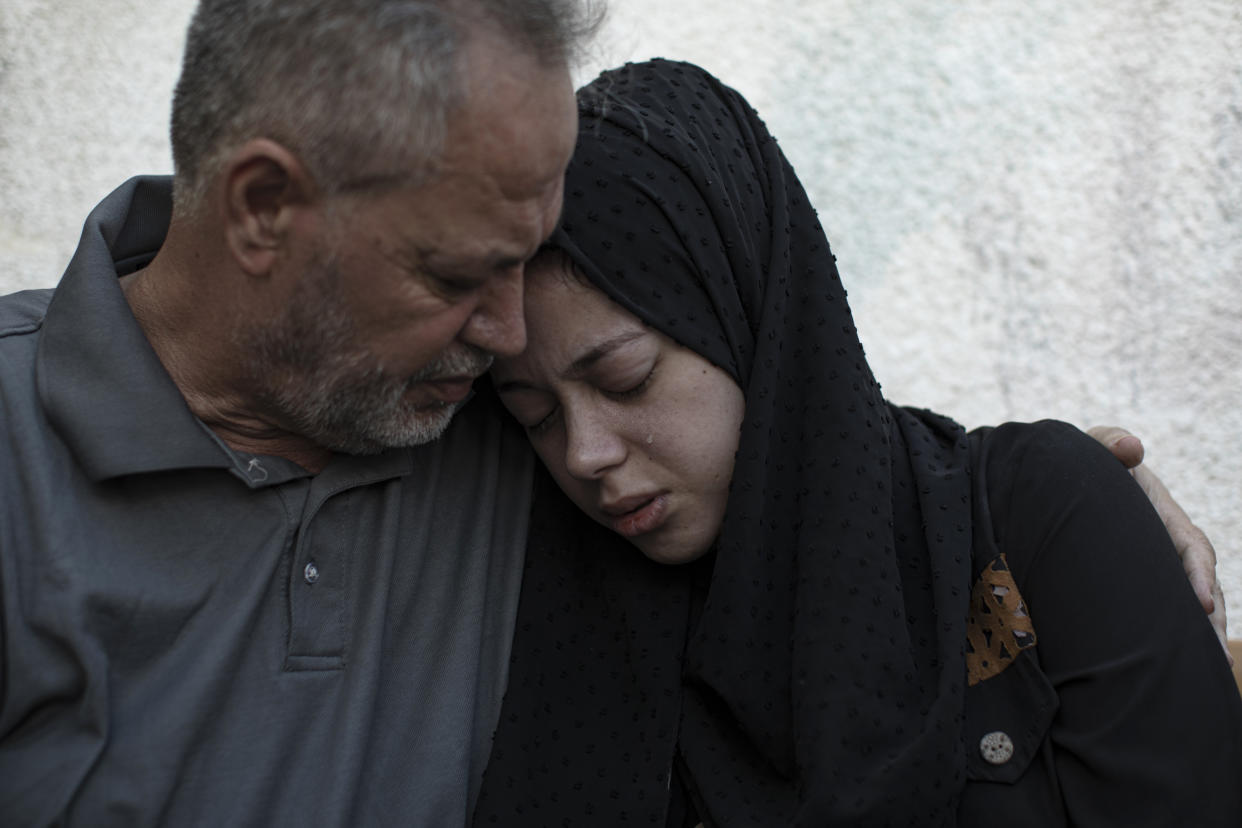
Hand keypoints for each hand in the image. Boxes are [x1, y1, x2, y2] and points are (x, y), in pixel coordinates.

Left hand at [1087, 425, 1230, 661]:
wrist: (1057, 486)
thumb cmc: (1079, 465)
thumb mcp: (1092, 447)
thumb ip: (1109, 441)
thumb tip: (1133, 448)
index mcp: (1164, 517)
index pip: (1192, 548)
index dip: (1199, 576)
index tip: (1200, 604)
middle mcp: (1167, 547)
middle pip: (1199, 587)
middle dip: (1208, 621)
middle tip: (1212, 658)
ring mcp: (1155, 570)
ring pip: (1184, 607)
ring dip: (1195, 639)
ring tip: (1206, 675)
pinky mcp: (1135, 587)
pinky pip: (1157, 614)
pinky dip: (1169, 640)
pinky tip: (1168, 671)